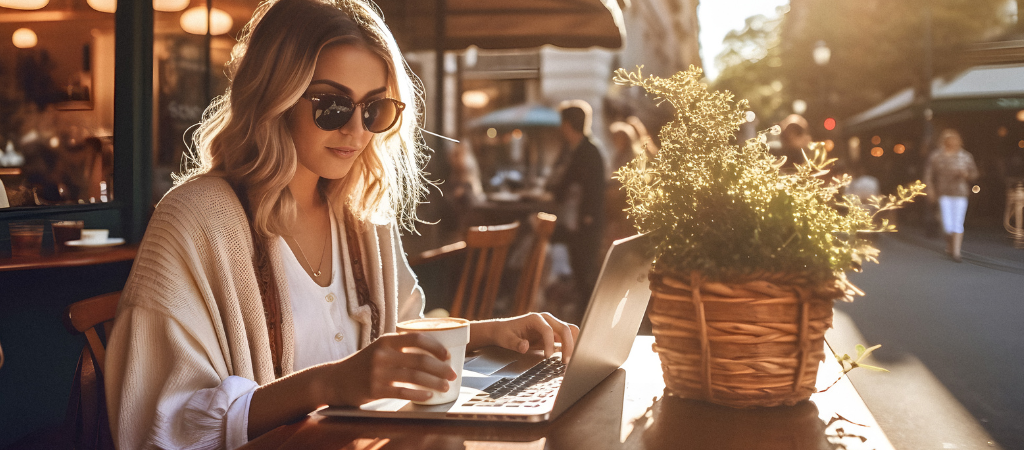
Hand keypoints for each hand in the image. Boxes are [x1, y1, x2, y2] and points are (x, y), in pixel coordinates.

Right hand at [312, 332, 457, 405]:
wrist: (334, 380)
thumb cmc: (362, 364)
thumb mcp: (379, 348)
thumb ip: (399, 347)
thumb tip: (431, 351)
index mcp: (386, 340)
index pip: (417, 338)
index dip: (436, 347)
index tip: (448, 355)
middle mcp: (383, 354)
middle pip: (420, 360)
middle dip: (441, 368)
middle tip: (452, 374)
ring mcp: (378, 373)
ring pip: (415, 377)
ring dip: (435, 382)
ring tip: (445, 386)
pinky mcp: (375, 390)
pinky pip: (403, 392)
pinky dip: (419, 394)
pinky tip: (429, 395)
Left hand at [469, 313, 579, 360]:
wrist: (504, 330)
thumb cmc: (505, 334)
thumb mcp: (506, 339)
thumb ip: (515, 343)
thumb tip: (525, 346)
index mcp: (536, 318)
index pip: (549, 330)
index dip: (550, 344)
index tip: (547, 357)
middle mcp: (547, 319)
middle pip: (565, 329)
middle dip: (568, 345)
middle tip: (565, 362)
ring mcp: (552, 325)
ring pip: (570, 331)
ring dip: (572, 345)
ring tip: (568, 360)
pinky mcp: (555, 333)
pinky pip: (568, 337)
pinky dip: (570, 346)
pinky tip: (566, 358)